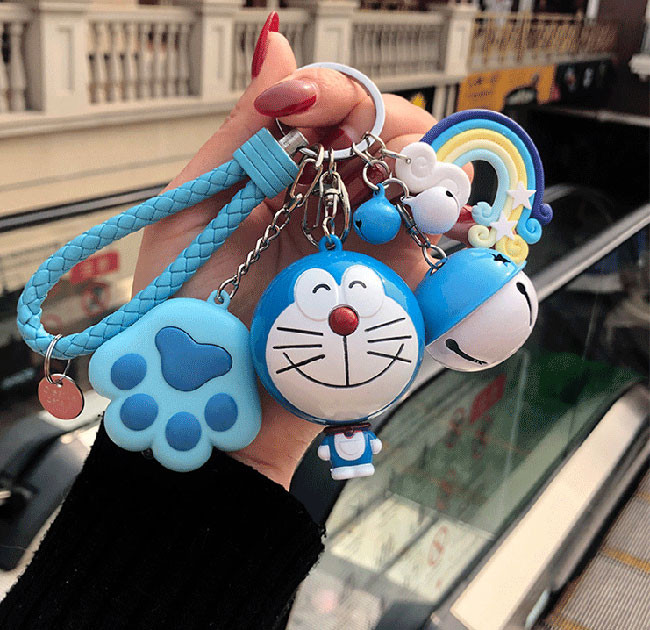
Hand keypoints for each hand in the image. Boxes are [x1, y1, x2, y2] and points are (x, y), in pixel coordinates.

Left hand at [132, 14, 459, 488]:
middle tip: (352, 139)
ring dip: (419, 159)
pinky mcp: (393, 283)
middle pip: (385, 134)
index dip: (326, 94)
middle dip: (378, 122)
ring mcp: (365, 241)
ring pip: (421, 175)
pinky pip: (434, 235)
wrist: (215, 400)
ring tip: (395, 169)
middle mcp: (329, 203)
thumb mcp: (197, 209)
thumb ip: (243, 131)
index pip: (328, 110)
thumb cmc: (186, 311)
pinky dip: (443, 210)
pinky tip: (428, 205)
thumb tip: (277, 45)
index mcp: (282, 177)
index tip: (296, 106)